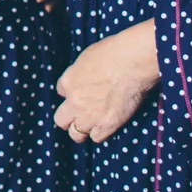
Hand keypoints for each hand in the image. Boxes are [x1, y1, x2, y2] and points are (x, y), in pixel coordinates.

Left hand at [53, 19, 159, 143]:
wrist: (132, 62)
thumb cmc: (114, 53)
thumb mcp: (88, 57)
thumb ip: (82, 71)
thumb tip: (86, 76)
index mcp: (68, 81)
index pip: (61, 91)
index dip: (71, 92)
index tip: (82, 90)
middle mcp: (75, 101)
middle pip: (60, 120)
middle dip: (68, 118)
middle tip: (79, 114)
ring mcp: (89, 115)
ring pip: (76, 134)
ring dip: (82, 130)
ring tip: (92, 124)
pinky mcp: (107, 124)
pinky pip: (97, 138)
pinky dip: (101, 132)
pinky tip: (107, 125)